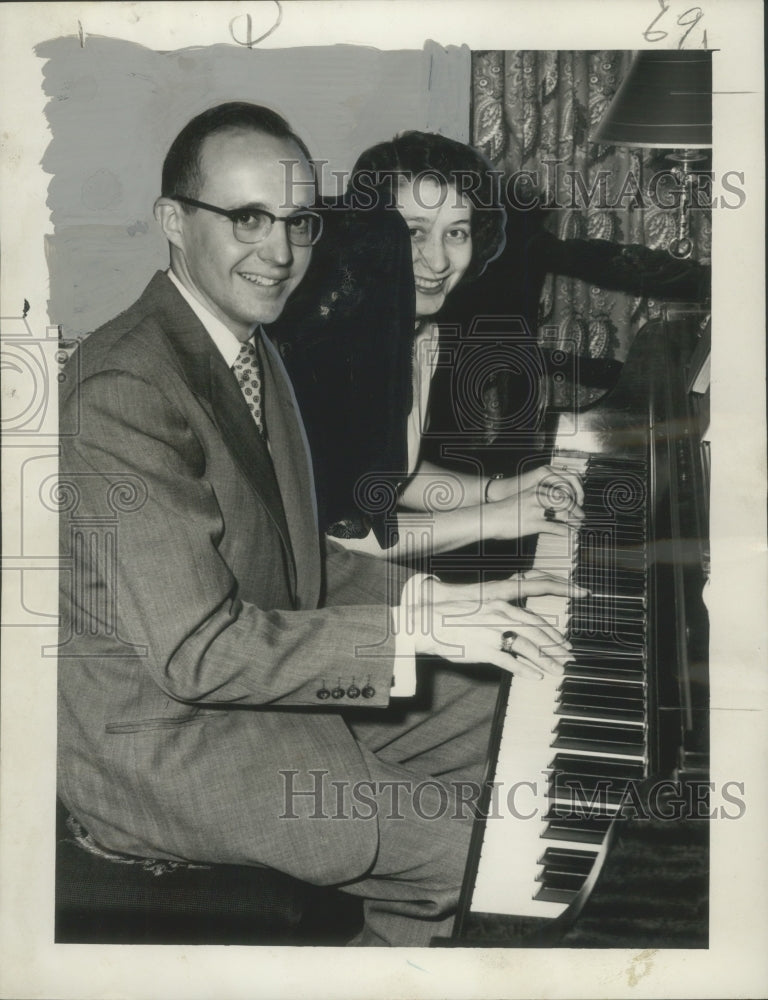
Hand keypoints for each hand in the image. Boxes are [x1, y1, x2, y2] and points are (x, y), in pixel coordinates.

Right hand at [411, 575, 581, 679]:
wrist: (430, 622)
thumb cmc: (454, 617)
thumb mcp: (482, 610)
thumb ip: (502, 618)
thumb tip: (521, 628)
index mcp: (502, 606)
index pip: (535, 619)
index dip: (553, 633)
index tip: (564, 643)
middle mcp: (501, 617)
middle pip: (538, 634)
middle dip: (557, 647)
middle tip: (569, 658)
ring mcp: (493, 634)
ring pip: (528, 648)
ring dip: (547, 661)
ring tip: (558, 671)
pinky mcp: (484, 650)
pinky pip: (509, 662)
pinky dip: (525, 670)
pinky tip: (535, 677)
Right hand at [485, 465, 583, 539]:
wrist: (490, 517)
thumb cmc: (506, 509)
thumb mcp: (524, 497)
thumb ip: (538, 498)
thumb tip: (554, 504)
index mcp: (537, 489)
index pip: (562, 490)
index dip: (573, 497)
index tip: (578, 504)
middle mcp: (538, 497)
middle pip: (565, 501)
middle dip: (577, 510)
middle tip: (582, 516)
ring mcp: (536, 511)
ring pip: (563, 514)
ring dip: (574, 521)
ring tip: (578, 526)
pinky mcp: (533, 524)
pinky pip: (555, 527)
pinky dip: (566, 531)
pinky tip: (570, 534)